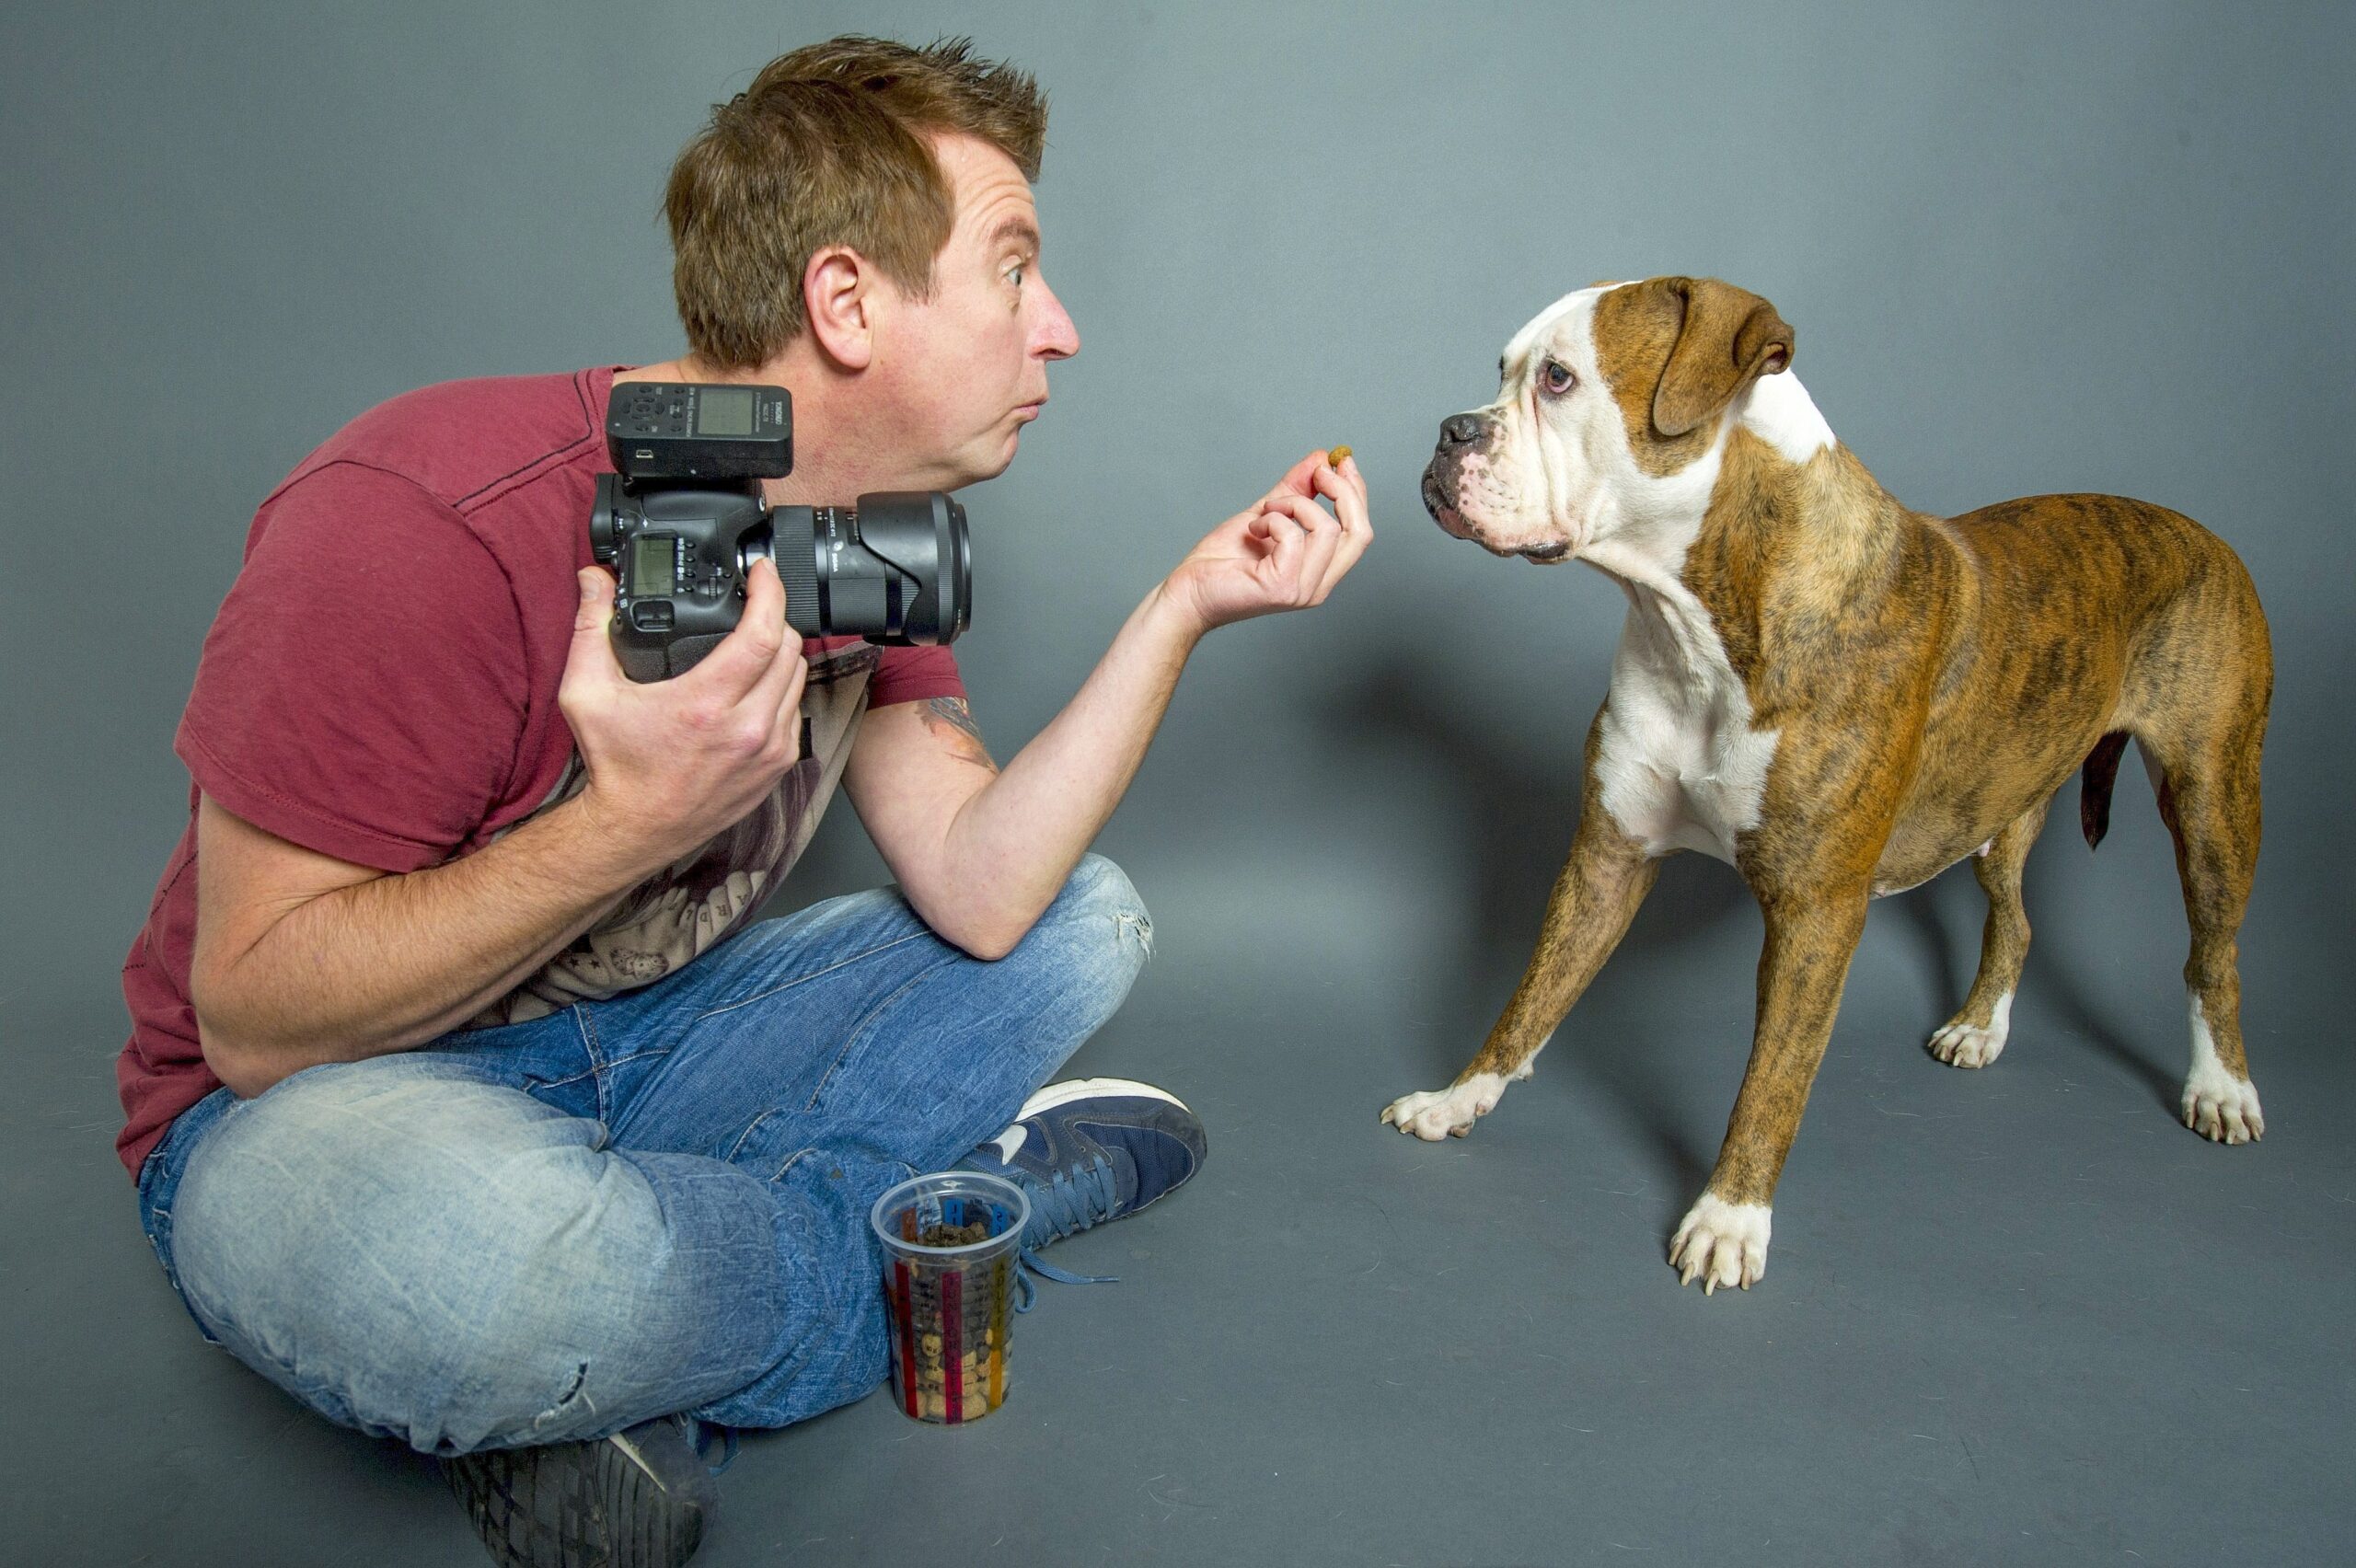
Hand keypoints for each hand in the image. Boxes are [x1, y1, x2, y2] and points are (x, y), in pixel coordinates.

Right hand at [557, 556, 808, 873]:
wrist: (634, 829)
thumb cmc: (614, 766)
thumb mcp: (586, 693)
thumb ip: (590, 628)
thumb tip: (593, 580)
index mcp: (706, 704)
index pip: (763, 633)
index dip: (771, 592)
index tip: (763, 572)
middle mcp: (747, 728)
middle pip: (790, 649)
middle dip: (775, 618)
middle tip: (753, 606)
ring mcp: (769, 750)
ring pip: (799, 678)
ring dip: (782, 653)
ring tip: (754, 642)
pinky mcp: (778, 767)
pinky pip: (796, 711)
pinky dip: (783, 690)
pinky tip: (757, 685)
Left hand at [1158, 448, 1372, 637]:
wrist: (1188, 591)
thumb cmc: (1221, 562)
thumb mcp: (1265, 514)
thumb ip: (1294, 490)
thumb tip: (1320, 459)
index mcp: (1320, 571)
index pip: (1359, 531)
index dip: (1356, 492)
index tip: (1340, 460)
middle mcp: (1318, 585)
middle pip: (1359, 533)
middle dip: (1345, 491)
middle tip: (1319, 471)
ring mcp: (1303, 590)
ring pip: (1328, 529)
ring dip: (1295, 505)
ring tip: (1266, 511)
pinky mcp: (1283, 587)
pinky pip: (1294, 535)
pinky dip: (1273, 520)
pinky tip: (1254, 528)